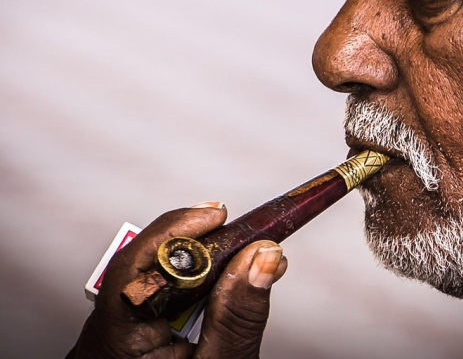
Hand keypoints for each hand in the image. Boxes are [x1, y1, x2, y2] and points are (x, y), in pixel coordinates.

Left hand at [68, 203, 287, 358]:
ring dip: (192, 265)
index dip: (178, 232)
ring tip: (231, 260)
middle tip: (236, 234)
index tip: (217, 213)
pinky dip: (184, 285)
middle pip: (143, 266)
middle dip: (193, 246)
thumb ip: (241, 313)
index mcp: (118, 344)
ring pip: (146, 278)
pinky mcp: (121, 338)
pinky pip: (149, 295)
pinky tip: (209, 287)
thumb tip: (264, 256)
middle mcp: (102, 337)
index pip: (140, 267)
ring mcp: (108, 338)